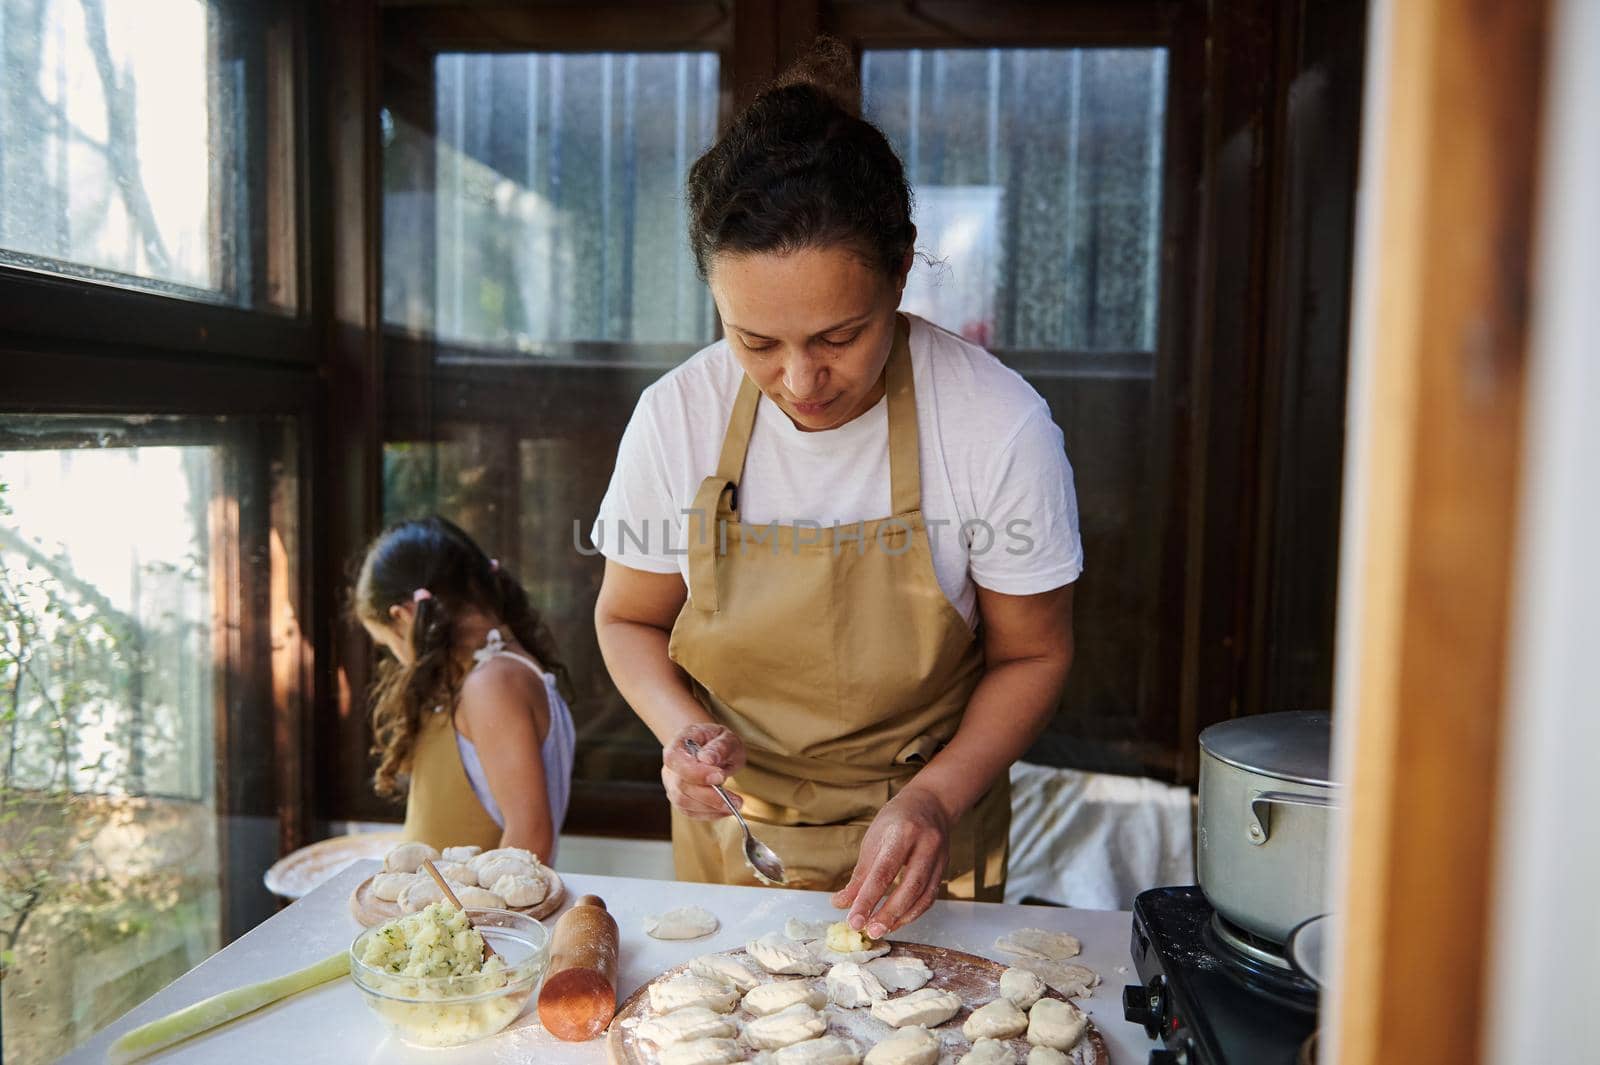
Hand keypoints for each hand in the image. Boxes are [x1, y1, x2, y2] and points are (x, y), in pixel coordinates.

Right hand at [662, 722, 746, 820]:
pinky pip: (691, 812)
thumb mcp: (725, 737)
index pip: (676, 760)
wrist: (710, 748)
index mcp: (677, 745)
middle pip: (681, 786)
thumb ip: (719, 746)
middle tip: (736, 800)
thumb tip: (708, 759)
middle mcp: (670, 767)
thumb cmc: (717, 741)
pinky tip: (726, 809)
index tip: (720, 777)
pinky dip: (710, 814)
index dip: (696, 772)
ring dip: (711, 808)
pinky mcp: (680, 800)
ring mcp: (672, 785)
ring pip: (684, 802)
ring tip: (736, 805)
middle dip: (710, 796)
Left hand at [831, 786, 952, 938]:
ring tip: (881, 930)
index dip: (868, 899)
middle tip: (869, 931)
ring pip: (923, 895)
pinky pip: (930, 897)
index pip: (884, 871)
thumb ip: (859, 875)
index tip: (853, 920)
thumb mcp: (873, 840)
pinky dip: (913, 913)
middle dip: (889, 913)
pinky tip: (897, 921)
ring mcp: (939, 857)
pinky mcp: (944, 869)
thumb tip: (840, 904)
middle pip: (909, 886)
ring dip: (901, 917)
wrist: (931, 804)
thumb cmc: (896, 821)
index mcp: (902, 832)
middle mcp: (925, 844)